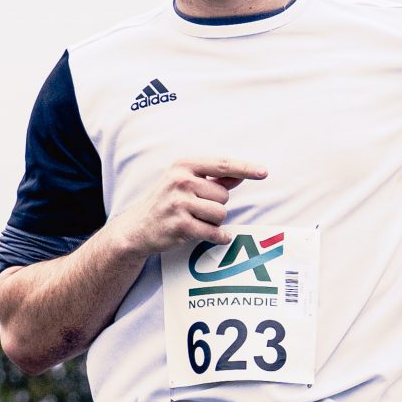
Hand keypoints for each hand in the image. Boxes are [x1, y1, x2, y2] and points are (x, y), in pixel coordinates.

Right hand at [105, 157, 267, 255]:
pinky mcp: (181, 225)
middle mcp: (180, 181)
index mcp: (183, 165)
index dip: (245, 168)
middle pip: (224, 195)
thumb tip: (242, 174)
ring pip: (221, 213)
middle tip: (195, 209)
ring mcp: (179, 203)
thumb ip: (214, 179)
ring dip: (214, 221)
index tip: (264, 172)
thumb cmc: (167, 202)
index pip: (222, 164)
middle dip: (216, 205)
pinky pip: (214, 232)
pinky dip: (218, 236)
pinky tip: (210, 235)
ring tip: (195, 220)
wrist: (137, 228)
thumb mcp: (185, 183)